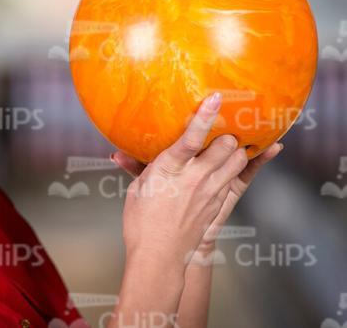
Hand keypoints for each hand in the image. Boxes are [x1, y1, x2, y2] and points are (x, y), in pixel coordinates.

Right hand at [113, 93, 279, 268]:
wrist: (159, 256)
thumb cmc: (142, 222)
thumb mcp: (136, 190)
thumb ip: (135, 167)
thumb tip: (118, 153)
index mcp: (170, 169)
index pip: (192, 138)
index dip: (205, 116)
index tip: (216, 98)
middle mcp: (195, 178)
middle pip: (226, 146)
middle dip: (226, 133)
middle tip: (220, 128)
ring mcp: (210, 191)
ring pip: (236, 160)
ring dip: (235, 149)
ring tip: (231, 142)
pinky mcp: (218, 203)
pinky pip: (235, 178)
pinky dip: (235, 168)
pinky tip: (233, 163)